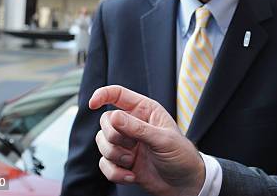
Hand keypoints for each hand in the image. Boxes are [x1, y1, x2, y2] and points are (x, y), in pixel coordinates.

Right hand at [89, 85, 205, 195]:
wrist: (183, 183)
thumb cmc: (180, 155)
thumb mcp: (162, 139)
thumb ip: (137, 128)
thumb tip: (113, 116)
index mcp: (144, 110)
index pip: (118, 94)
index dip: (103, 95)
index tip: (92, 104)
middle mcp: (132, 124)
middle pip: (105, 122)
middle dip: (114, 137)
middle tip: (132, 146)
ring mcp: (126, 144)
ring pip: (102, 144)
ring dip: (115, 156)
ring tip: (133, 162)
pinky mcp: (121, 162)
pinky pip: (104, 164)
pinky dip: (115, 173)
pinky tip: (132, 176)